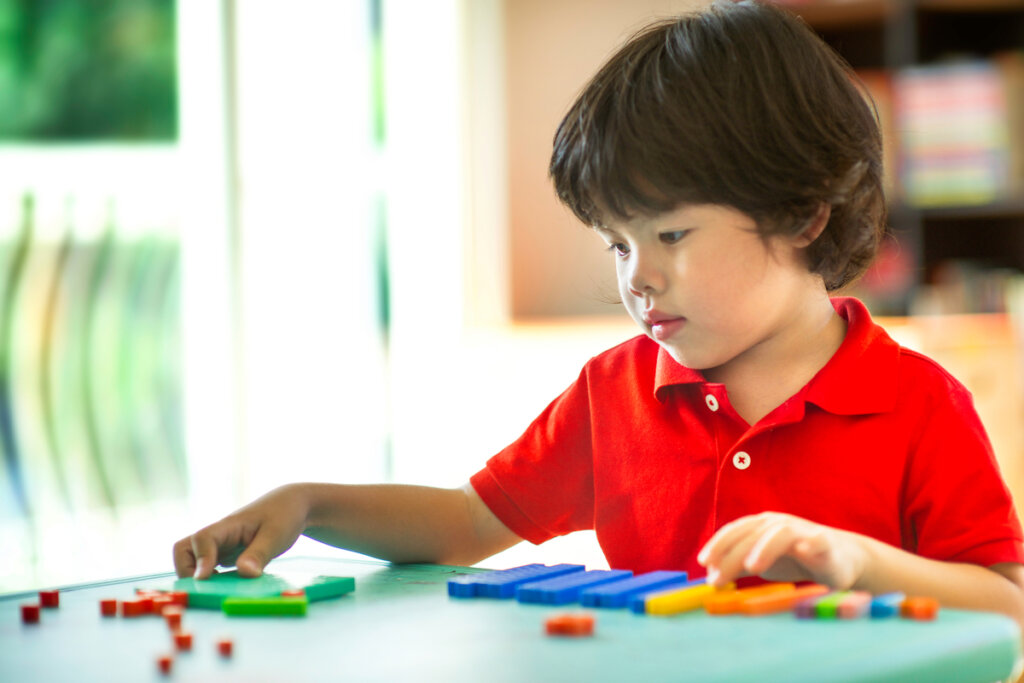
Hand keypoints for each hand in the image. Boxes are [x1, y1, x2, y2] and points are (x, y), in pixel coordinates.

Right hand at [172, 484, 310, 578]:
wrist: (293, 505)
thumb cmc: (285, 515)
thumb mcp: (276, 535)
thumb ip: (259, 554)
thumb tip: (245, 573)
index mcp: (229, 526)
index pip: (202, 538)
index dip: (200, 559)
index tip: (206, 577)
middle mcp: (219, 535)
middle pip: (184, 549)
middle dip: (187, 570)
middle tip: (206, 588)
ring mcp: (222, 544)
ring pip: (193, 559)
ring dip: (199, 576)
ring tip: (219, 590)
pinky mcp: (228, 554)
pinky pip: (210, 566)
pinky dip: (213, 579)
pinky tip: (229, 587)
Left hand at [697, 512, 866, 588]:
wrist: (839, 558)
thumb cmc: (794, 558)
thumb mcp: (760, 561)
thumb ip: (737, 564)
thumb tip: (710, 574)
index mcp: (760, 526)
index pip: (735, 531)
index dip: (718, 544)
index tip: (703, 562)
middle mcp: (778, 524)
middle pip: (752, 534)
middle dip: (732, 555)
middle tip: (718, 579)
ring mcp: (802, 531)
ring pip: (780, 534)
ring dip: (765, 548)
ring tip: (752, 567)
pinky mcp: (825, 543)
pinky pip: (818, 542)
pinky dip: (810, 544)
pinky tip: (803, 551)